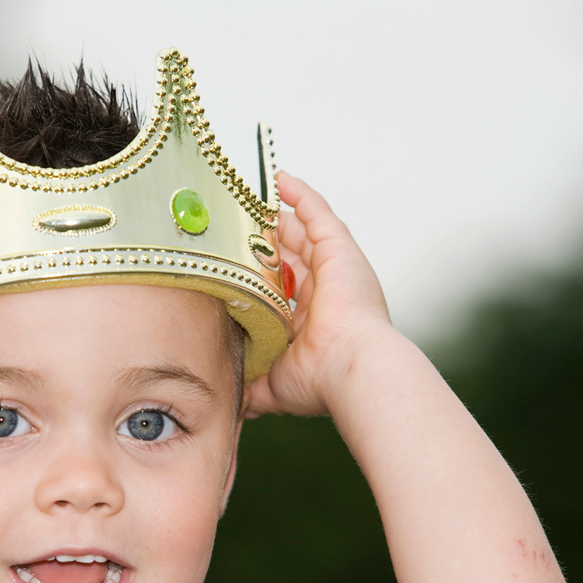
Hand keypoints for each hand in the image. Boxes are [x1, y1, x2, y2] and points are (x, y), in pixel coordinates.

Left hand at [246, 172, 391, 417]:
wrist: (350, 369)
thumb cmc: (317, 382)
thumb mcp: (272, 386)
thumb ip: (251, 388)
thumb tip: (232, 401)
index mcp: (311, 323)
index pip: (281, 291)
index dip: (259, 277)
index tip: (234, 266)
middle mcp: (324, 294)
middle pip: (289, 257)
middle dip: (264, 244)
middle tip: (235, 229)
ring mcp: (335, 269)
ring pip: (301, 233)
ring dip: (278, 218)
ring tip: (249, 201)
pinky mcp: (340, 250)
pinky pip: (318, 214)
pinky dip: (302, 196)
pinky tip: (280, 180)